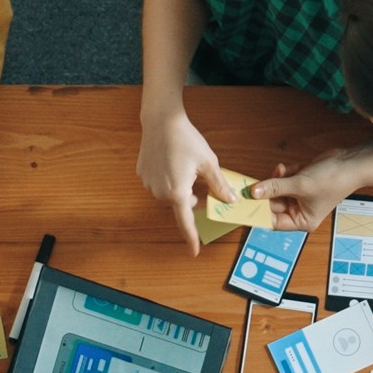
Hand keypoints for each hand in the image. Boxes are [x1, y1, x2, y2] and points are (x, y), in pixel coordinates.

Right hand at [137, 109, 235, 255]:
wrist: (161, 120)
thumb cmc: (186, 139)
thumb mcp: (208, 163)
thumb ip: (219, 186)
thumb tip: (229, 200)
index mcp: (177, 192)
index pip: (186, 222)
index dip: (191, 238)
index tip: (194, 252)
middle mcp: (159, 192)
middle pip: (181, 204)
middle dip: (192, 199)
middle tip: (201, 182)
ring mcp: (149, 184)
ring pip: (170, 195)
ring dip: (180, 188)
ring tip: (185, 167)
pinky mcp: (143, 175)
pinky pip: (159, 184)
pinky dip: (168, 179)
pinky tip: (172, 162)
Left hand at [254, 154, 355, 232]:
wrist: (350, 163)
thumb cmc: (333, 180)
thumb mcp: (299, 185)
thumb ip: (274, 187)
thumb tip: (254, 192)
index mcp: (302, 221)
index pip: (273, 221)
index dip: (260, 212)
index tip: (246, 202)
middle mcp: (300, 212)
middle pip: (273, 204)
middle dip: (269, 190)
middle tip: (258, 180)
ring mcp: (300, 197)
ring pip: (277, 189)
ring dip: (278, 179)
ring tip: (284, 170)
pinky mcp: (300, 184)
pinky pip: (284, 180)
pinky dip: (286, 173)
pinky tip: (295, 168)